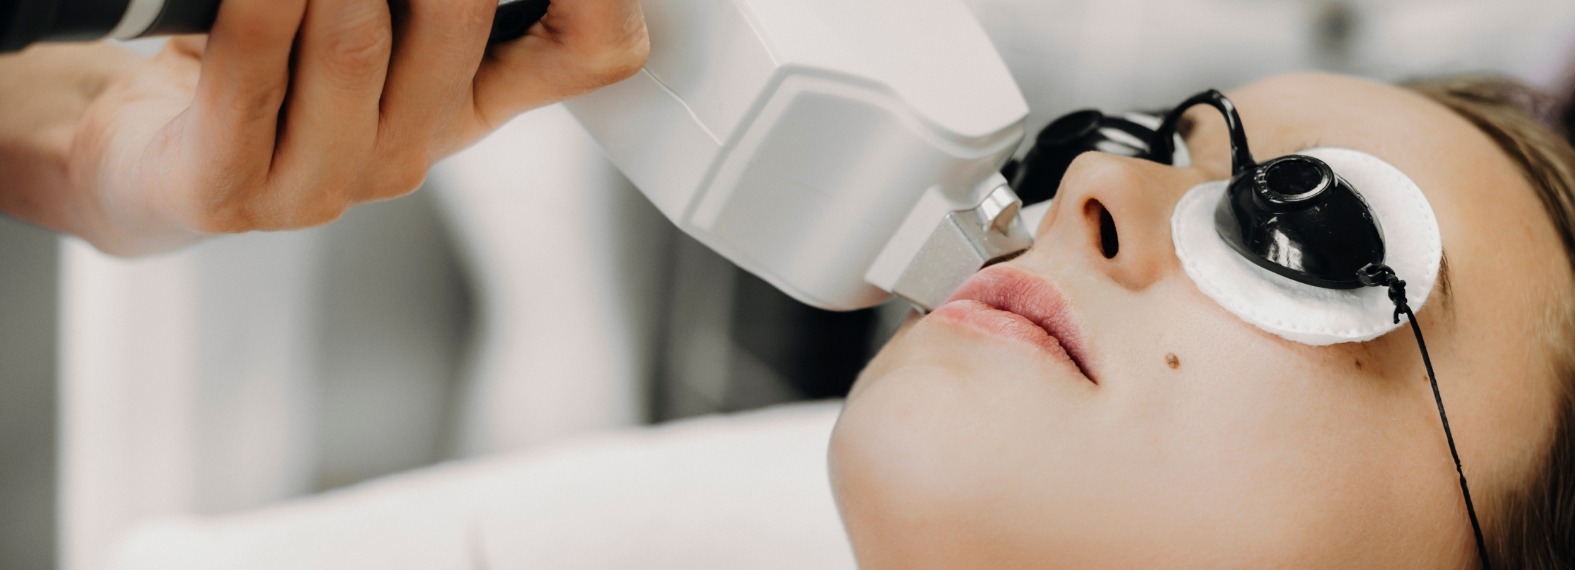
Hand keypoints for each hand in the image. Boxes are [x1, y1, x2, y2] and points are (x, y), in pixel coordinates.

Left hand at [57, 0, 647, 253]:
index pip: (591, 51)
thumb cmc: (262, 76)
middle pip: (461, 17)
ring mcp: (326, 182)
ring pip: (358, 37)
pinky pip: (255, 68)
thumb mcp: (378, 26)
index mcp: (467, 104)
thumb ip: (440, 6)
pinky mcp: (232, 190)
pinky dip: (258, 2)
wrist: (148, 159)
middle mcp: (410, 150)